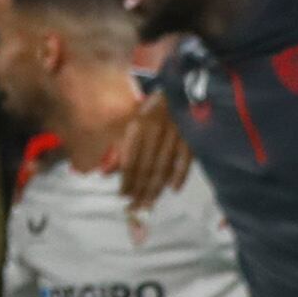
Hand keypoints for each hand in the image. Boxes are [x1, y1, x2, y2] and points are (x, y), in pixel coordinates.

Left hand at [114, 90, 191, 210]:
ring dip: (155, 189)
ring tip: (148, 205)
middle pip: (146, 167)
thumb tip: (106, 173)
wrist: (182, 87)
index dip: (126, 180)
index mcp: (138, 126)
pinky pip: (185, 160)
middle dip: (140, 191)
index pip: (131, 159)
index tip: (123, 197)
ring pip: (164, 167)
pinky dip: (180, 175)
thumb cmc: (153, 107)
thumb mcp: (133, 121)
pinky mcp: (191, 137)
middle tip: (135, 210)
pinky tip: (173, 190)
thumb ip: (121, 147)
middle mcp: (155, 131)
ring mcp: (175, 135)